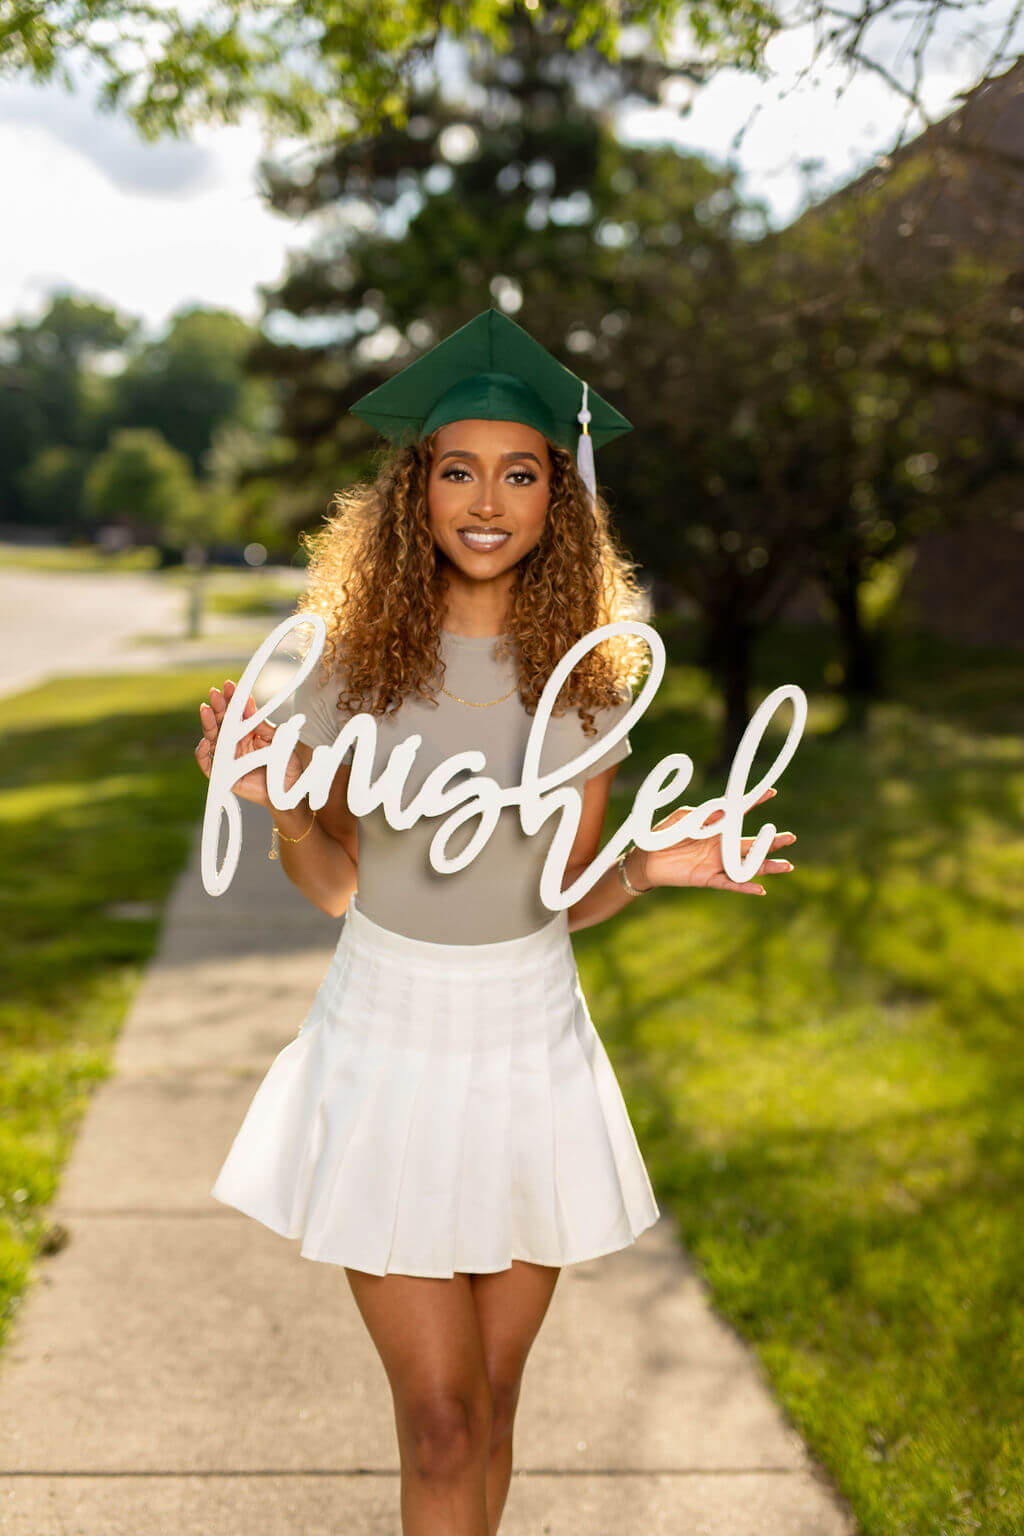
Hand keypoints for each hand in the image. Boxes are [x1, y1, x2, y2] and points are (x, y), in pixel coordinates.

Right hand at [194, 678, 306, 809]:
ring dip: (208, 723)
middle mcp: (236, 742)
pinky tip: (204, 742)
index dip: (233, 698)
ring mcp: (228, 757)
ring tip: (206, 709)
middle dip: (218, 706)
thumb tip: (248, 707)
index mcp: (250, 731)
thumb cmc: (287, 766)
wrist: (289, 794)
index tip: (230, 685)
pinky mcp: (223, 775)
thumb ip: (263, 725)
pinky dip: (202, 753)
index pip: (238, 712)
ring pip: (212, 737)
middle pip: (222, 721)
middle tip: (215, 692)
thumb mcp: (279, 741)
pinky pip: (207, 764)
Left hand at [636, 786, 795, 895]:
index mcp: (716, 827)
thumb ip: (704, 813)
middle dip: (772, 841)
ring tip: (787, 867)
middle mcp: (721, 846)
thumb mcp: (684, 817)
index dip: (755, 801)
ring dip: (767, 866)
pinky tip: (761, 889)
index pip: (740, 813)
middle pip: (752, 844)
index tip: (771, 791)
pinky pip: (730, 883)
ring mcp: (717, 863)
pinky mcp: (707, 878)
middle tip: (791, 837)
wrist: (646, 857)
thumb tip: (725, 809)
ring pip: (748, 866)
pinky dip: (745, 887)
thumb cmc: (664, 834)